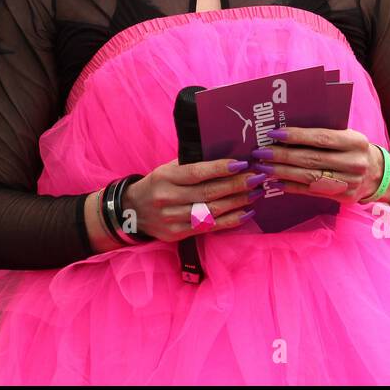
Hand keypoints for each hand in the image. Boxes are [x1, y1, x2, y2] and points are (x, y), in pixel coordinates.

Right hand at [121, 156, 263, 241]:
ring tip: (256, 193)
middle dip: (236, 185)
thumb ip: (191, 164)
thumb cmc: (158, 184)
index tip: (242, 163)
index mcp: (165, 177)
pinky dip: (230, 221)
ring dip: (238, 202)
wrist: (132, 211)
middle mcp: (168, 198)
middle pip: (208, 193)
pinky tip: (246, 213)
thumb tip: (227, 155)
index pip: (196, 173)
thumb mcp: (168, 168)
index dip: (220, 169)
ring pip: (211, 212)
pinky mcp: (178, 234)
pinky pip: (209, 228)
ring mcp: (172, 219)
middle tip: (257, 177)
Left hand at [247, 126, 387, 203]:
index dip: (296, 136)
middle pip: (311, 159)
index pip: (321, 138)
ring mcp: (350, 182)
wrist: (376, 174)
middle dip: (282, 156)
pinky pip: (312, 192)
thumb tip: (284, 132)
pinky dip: (292, 187)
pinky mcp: (344, 197)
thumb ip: (323, 132)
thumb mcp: (346, 135)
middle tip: (261, 153)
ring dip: (282, 172)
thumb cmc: (352, 149)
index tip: (274, 133)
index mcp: (355, 142)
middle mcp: (355, 163)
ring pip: (309, 177)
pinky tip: (276, 182)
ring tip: (264, 167)